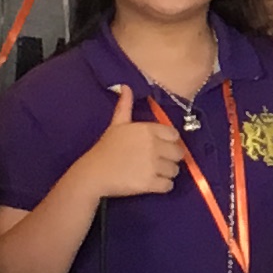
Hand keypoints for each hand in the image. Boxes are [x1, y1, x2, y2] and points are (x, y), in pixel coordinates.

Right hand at [72, 84, 188, 202]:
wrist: (93, 173)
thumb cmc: (106, 148)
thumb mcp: (116, 124)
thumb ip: (125, 105)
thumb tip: (125, 86)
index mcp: (147, 130)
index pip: (174, 135)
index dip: (169, 142)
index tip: (160, 147)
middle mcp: (153, 146)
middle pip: (179, 153)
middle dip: (171, 158)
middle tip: (158, 162)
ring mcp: (152, 165)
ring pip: (175, 170)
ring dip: (167, 173)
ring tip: (153, 173)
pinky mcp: (150, 183)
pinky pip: (168, 186)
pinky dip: (163, 186)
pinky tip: (153, 183)